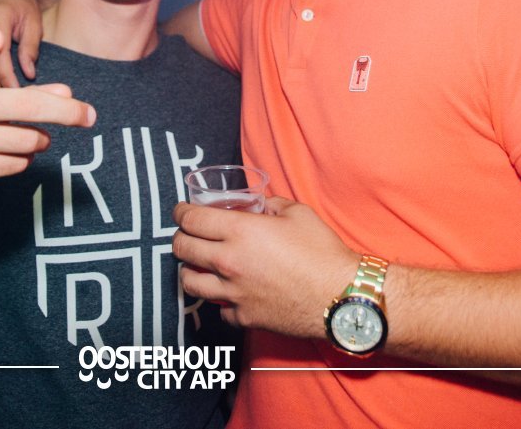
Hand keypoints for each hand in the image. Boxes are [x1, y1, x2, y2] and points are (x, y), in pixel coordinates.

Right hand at [0, 25, 94, 196]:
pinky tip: (15, 154)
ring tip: (35, 138)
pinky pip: (15, 164)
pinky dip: (25, 159)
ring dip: (40, 140)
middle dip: (64, 112)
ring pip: (25, 140)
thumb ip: (24, 91)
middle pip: (22, 106)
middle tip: (90, 116)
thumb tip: (68, 93)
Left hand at [172, 197, 358, 338]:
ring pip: (189, 282)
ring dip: (189, 270)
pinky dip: (220, 300)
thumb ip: (272, 205)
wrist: (341, 296)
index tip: (181, 211)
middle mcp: (229, 262)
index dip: (181, 212)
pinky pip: (219, 308)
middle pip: (182, 248)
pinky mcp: (244, 316)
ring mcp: (233, 293)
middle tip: (187, 235)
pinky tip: (229, 293)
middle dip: (180, 238)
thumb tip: (261, 205)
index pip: (191, 219)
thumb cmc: (322, 252)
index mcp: (240, 231)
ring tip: (197, 265)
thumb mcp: (298, 213)